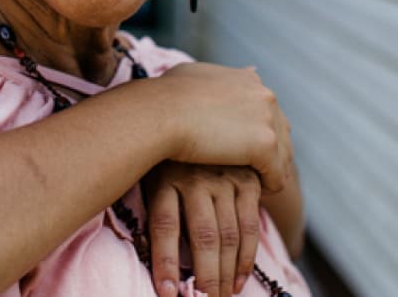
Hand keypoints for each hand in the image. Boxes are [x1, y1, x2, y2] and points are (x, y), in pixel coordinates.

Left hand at [143, 162, 261, 296]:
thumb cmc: (162, 160)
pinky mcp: (247, 181)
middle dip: (205, 278)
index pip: (165, 227)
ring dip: (226, 275)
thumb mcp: (146, 176)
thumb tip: (153, 257)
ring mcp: (224, 179)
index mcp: (164, 178)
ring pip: (229, 236)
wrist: (188, 119)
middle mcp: (195, 179)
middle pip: (203, 237)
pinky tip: (237, 281)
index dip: (166, 263)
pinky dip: (246, 259)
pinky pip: (250, 226)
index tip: (169, 294)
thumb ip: (153, 209)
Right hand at [156, 63, 292, 192]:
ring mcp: (267, 118)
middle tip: (252, 171)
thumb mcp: (189, 76)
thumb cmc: (164, 97)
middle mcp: (263, 94)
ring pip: (282, 155)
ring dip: (270, 171)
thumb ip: (210, 80)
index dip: (253, 130)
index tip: (239, 147)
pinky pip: (277, 175)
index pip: (265, 109)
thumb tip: (215, 78)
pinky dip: (269, 186)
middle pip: (280, 131)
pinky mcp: (265, 144)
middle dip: (267, 152)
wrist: (160, 113)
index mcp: (248, 79)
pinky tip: (256, 194)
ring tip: (255, 187)